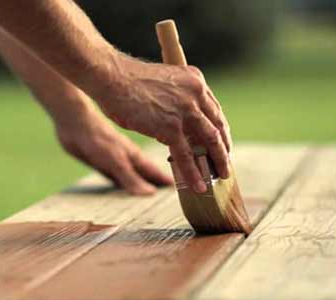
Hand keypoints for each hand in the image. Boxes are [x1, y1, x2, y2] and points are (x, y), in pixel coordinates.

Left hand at [54, 107, 173, 194]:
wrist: (73, 120)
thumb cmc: (97, 137)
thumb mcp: (115, 159)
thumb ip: (130, 177)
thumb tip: (150, 195)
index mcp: (135, 156)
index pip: (156, 171)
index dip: (168, 180)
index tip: (184, 187)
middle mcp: (128, 158)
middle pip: (147, 174)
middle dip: (158, 183)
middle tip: (170, 192)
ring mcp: (116, 159)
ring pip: (133, 174)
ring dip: (142, 182)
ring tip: (152, 194)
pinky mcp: (102, 161)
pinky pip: (117, 176)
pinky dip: (123, 182)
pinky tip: (124, 187)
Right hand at [93, 56, 231, 193]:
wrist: (111, 77)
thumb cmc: (128, 81)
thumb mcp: (163, 83)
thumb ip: (176, 99)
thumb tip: (178, 123)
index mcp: (195, 80)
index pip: (214, 110)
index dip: (220, 130)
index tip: (221, 143)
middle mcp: (195, 93)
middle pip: (218, 126)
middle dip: (223, 148)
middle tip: (225, 164)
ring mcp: (185, 111)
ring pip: (209, 142)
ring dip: (218, 162)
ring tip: (221, 177)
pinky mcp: (170, 127)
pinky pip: (187, 156)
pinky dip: (194, 174)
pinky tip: (198, 186)